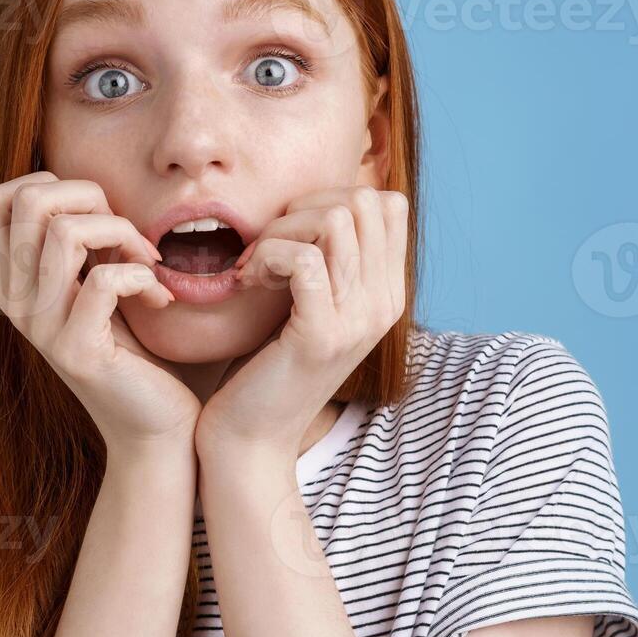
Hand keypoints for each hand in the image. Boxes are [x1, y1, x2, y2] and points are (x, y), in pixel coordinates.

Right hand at [0, 171, 199, 449]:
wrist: (153, 426)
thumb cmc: (134, 347)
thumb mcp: (94, 281)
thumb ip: (77, 241)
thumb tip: (81, 186)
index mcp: (11, 279)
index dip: (52, 183)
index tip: (96, 214)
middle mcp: (14, 301)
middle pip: (28, 200)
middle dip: (91, 197)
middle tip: (127, 233)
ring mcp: (40, 327)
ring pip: (65, 233)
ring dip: (122, 233)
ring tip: (148, 261)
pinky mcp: (76, 351)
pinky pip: (103, 282)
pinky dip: (142, 275)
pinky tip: (158, 297)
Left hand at [197, 186, 410, 454]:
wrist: (251, 439)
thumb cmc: (269, 364)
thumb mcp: (311, 304)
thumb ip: (329, 260)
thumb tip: (320, 200)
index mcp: (387, 294)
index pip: (388, 204)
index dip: (332, 198)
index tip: (292, 233)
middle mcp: (384, 306)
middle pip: (365, 203)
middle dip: (305, 208)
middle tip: (270, 246)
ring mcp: (357, 321)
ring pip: (335, 223)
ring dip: (281, 232)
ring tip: (257, 268)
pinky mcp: (321, 336)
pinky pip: (303, 259)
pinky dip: (268, 257)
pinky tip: (249, 283)